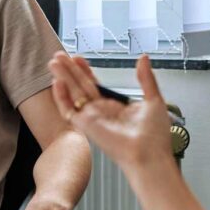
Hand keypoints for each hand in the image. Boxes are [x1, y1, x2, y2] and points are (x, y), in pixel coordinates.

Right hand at [48, 53, 173, 176]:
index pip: (95, 85)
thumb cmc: (155, 136)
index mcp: (115, 107)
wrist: (150, 154)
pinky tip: (57, 83)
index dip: (86, 71)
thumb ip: (145, 78)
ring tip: (54, 62)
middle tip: (59, 55)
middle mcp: (101, 112)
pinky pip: (68, 111)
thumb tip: (143, 58)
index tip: (78, 58)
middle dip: (70, 70)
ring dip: (63, 78)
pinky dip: (61, 98)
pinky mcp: (86, 126)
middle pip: (81, 86)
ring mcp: (92, 119)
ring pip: (73, 94)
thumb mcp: (153, 100)